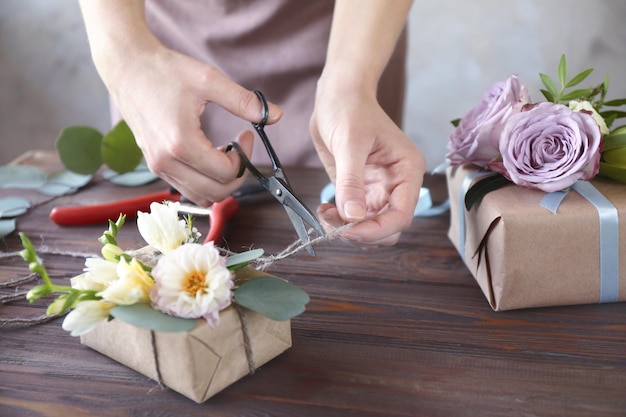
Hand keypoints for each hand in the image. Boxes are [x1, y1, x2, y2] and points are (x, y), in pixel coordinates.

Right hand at [103, 43, 281, 205]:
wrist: (127, 68)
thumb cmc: (165, 71)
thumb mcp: (209, 80)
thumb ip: (244, 101)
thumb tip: (277, 115)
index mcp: (180, 143)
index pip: (226, 174)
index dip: (245, 157)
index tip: (246, 134)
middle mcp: (166, 162)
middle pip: (216, 193)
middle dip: (237, 174)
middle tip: (240, 148)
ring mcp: (158, 167)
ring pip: (202, 197)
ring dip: (221, 183)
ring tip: (225, 153)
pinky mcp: (155, 165)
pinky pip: (188, 189)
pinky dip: (205, 182)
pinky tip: (209, 156)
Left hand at [310, 87, 425, 247]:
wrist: (337, 96)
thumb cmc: (350, 109)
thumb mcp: (349, 143)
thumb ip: (351, 182)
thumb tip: (353, 217)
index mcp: (407, 171)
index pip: (401, 215)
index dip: (377, 230)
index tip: (349, 231)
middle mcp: (396, 184)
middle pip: (388, 227)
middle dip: (361, 233)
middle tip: (334, 226)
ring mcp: (378, 189)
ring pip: (370, 227)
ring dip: (347, 229)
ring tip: (325, 215)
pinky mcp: (359, 191)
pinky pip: (354, 218)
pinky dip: (339, 221)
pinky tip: (325, 210)